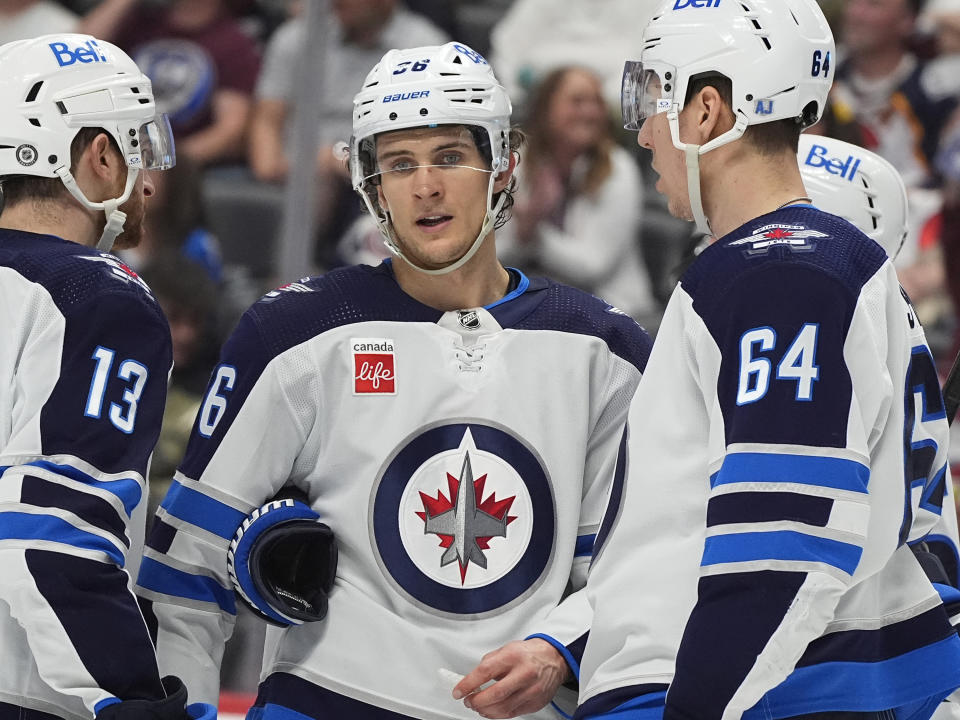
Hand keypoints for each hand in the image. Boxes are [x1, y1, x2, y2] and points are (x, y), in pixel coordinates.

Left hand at [453, 638, 569, 717]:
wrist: (553, 658)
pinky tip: (492, 710)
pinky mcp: (535, 703)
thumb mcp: (506, 649)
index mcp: (513, 656)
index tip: (458, 691)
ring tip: (478, 706)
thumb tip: (473, 679)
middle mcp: (524, 673)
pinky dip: (498, 714)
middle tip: (468, 701)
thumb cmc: (528, 653)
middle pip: (495, 694)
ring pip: (503, 708)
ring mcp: (531, 690)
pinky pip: (512, 714)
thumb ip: (489, 663)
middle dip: (476, 701)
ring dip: (485, 710)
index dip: (468, 684)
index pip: (485, 672)